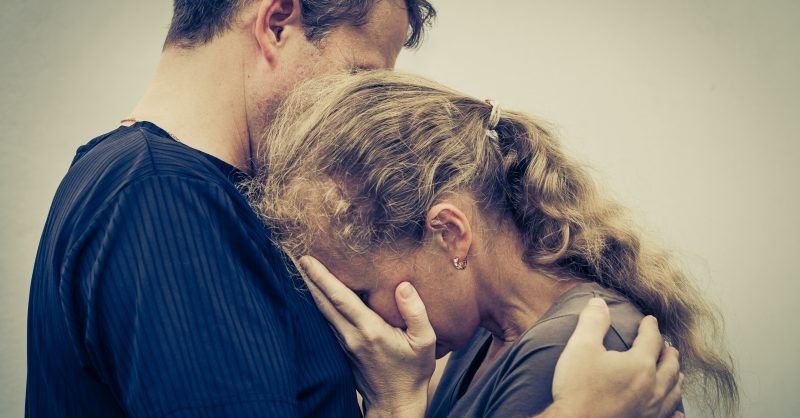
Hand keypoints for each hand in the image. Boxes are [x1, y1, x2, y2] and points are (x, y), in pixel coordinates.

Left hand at [297, 256, 435, 417]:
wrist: (396, 403)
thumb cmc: (412, 371)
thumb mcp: (425, 341)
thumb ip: (416, 312)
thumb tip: (402, 286)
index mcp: (369, 331)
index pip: (340, 299)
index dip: (322, 278)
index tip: (307, 259)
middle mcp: (351, 336)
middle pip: (323, 302)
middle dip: (307, 277)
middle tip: (293, 255)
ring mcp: (344, 343)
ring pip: (322, 312)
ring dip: (311, 289)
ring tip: (302, 268)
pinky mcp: (343, 349)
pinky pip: (328, 321)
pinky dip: (319, 304)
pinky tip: (316, 294)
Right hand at [546, 298, 683, 417]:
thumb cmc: (578, 388)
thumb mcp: (580, 347)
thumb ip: (592, 322)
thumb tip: (599, 302)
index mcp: (640, 365)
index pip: (651, 339)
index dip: (651, 327)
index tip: (649, 320)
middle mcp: (652, 387)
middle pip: (669, 365)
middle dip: (669, 353)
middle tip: (668, 346)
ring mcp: (651, 410)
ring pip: (672, 391)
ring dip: (676, 378)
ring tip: (677, 372)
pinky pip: (668, 417)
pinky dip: (675, 411)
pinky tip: (678, 412)